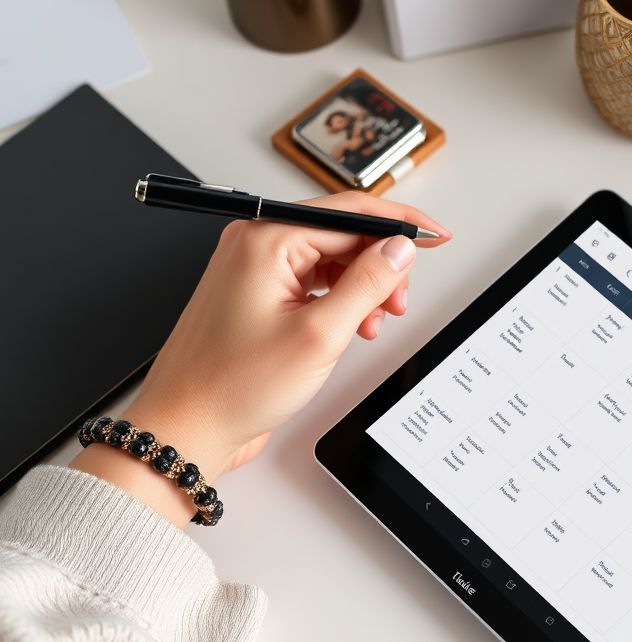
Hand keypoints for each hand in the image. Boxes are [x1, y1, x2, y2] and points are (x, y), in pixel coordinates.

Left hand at [71, 191, 449, 524]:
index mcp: (265, 239)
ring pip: (332, 260)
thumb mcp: (319, 334)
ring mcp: (255, 271)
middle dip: (380, 267)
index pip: (350, 213)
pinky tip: (350, 328)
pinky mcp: (258, 296)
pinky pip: (313, 283)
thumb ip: (366, 284)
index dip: (400, 226)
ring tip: (372, 325)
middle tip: (398, 302)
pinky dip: (340, 302)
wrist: (186, 428)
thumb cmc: (231, 386)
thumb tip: (399, 250)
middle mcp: (257, 245)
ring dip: (361, 289)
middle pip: (343, 235)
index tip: (435, 237)